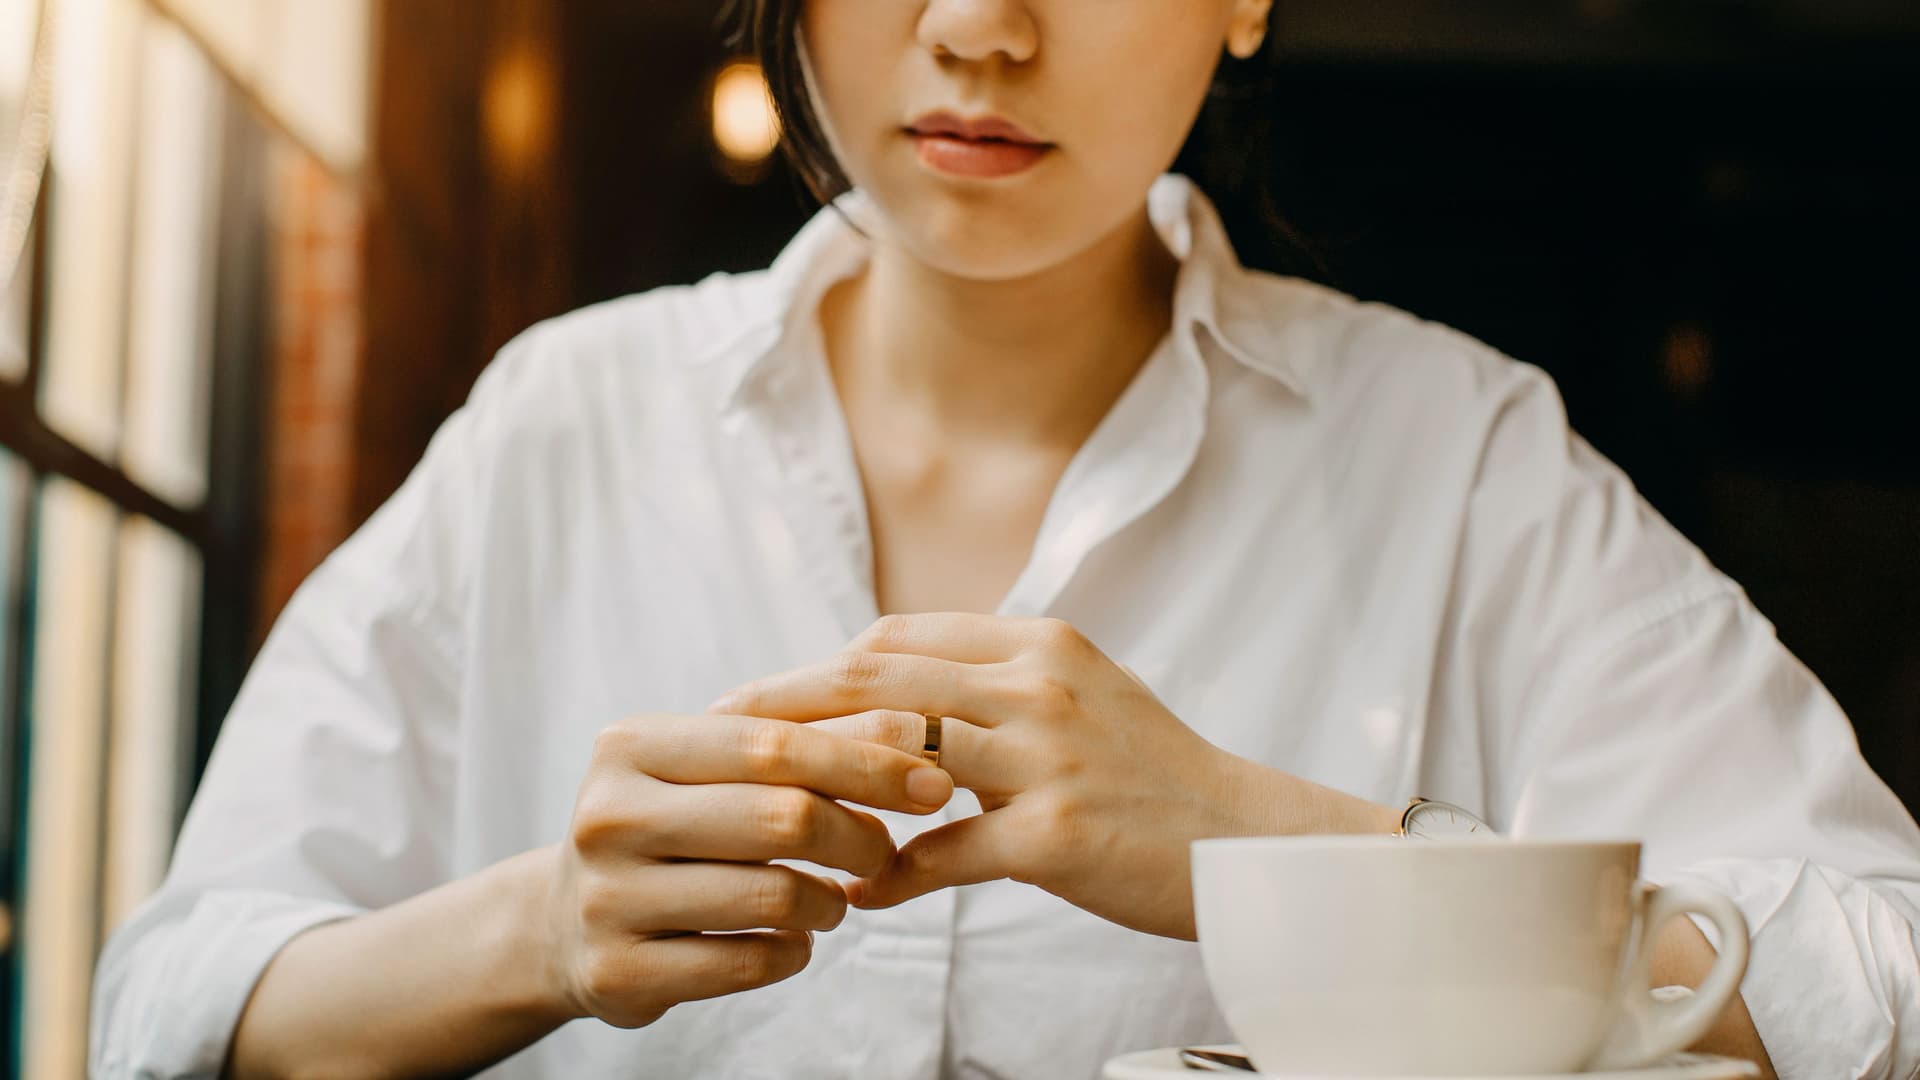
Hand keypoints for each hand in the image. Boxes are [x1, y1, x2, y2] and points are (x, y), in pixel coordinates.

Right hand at [544, 710, 954, 1026]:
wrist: (561, 922)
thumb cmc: (667, 829)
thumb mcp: (701, 772)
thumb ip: (788, 751)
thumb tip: (921, 751)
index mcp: (633, 745)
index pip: (775, 743)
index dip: (868, 760)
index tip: (935, 783)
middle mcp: (610, 815)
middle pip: (784, 815)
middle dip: (861, 835)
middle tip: (886, 852)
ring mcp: (607, 897)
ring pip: (774, 893)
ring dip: (830, 902)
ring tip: (834, 900)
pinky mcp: (618, 971)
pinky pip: (748, 961)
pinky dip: (792, 951)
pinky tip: (793, 941)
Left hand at [706, 614, 1395, 939]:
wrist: (1246, 840)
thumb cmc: (1154, 774)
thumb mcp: (1082, 696)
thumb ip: (995, 684)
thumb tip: (897, 696)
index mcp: (1039, 644)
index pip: (897, 640)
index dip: (817, 667)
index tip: (760, 697)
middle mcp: (1038, 685)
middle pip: (874, 683)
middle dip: (784, 709)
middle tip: (718, 739)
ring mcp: (1046, 758)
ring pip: (896, 755)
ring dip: (822, 786)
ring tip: (768, 814)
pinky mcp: (1054, 834)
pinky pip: (941, 852)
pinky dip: (892, 874)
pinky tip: (861, 893)